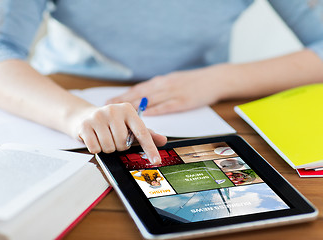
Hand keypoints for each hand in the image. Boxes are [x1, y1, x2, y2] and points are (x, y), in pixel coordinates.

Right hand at [73, 103, 166, 163]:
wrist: (84, 116)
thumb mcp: (129, 125)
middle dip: (119, 146)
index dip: (150, 148)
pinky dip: (96, 148)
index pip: (142, 132)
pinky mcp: (85, 125)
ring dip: (108, 148)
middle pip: (123, 143)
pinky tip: (95, 138)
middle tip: (114, 138)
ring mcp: (98, 116)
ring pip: (109, 147)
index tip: (156, 161)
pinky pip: (95, 148)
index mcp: (128, 110)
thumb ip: (146, 133)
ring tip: (104, 138)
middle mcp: (114, 110)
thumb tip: (163, 140)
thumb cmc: (111, 122)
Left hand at [107, 64, 231, 114]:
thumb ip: (159, 88)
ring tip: (121, 113)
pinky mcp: (184, 101)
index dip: (123, 95)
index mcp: (161, 81)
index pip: (138, 89)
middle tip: (108, 108)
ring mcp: (174, 93)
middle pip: (140, 94)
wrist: (215, 79)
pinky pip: (167, 106)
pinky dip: (156, 110)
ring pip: (150, 100)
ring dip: (135, 107)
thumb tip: (144, 96)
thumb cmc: (193, 81)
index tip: (110, 101)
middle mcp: (164, 85)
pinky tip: (146, 115)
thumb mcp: (174, 80)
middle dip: (123, 101)